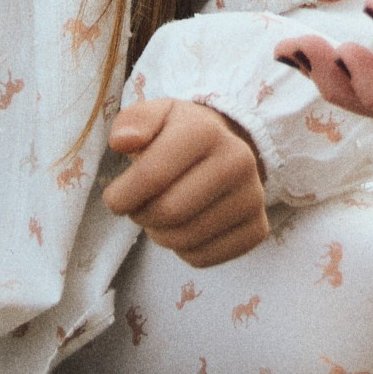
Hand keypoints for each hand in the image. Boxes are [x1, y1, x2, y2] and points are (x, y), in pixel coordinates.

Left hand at [105, 96, 267, 265]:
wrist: (225, 147)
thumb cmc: (179, 134)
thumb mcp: (155, 115)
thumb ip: (132, 121)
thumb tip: (122, 142)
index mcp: (206, 130)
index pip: (152, 176)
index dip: (122, 196)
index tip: (114, 198)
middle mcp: (238, 161)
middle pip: (168, 212)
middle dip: (141, 215)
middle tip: (139, 206)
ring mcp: (253, 197)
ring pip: (185, 239)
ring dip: (160, 234)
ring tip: (161, 214)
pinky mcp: (258, 229)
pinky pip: (204, 258)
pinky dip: (184, 250)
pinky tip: (186, 226)